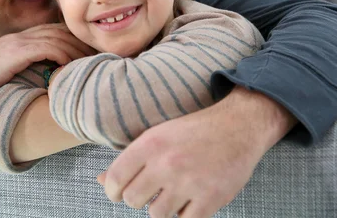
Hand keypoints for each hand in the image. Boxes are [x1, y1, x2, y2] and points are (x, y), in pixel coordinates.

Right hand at [0, 23, 95, 103]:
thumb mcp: (6, 72)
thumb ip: (24, 68)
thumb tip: (44, 79)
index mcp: (20, 39)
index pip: (54, 32)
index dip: (73, 40)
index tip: (88, 54)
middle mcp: (22, 36)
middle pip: (61, 32)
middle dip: (81, 42)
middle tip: (98, 56)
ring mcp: (19, 42)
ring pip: (58, 38)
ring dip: (77, 50)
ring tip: (92, 63)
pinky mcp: (17, 52)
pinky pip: (48, 48)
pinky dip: (64, 56)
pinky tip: (72, 66)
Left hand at [97, 87, 296, 217]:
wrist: (238, 127)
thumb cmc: (192, 131)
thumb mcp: (156, 135)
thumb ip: (128, 159)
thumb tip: (99, 180)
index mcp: (150, 144)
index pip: (115, 178)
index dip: (112, 190)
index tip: (118, 192)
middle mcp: (166, 163)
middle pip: (133, 199)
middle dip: (138, 198)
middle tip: (150, 190)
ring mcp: (189, 183)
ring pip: (156, 214)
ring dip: (162, 207)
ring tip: (173, 192)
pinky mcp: (210, 199)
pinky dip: (186, 213)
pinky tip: (190, 198)